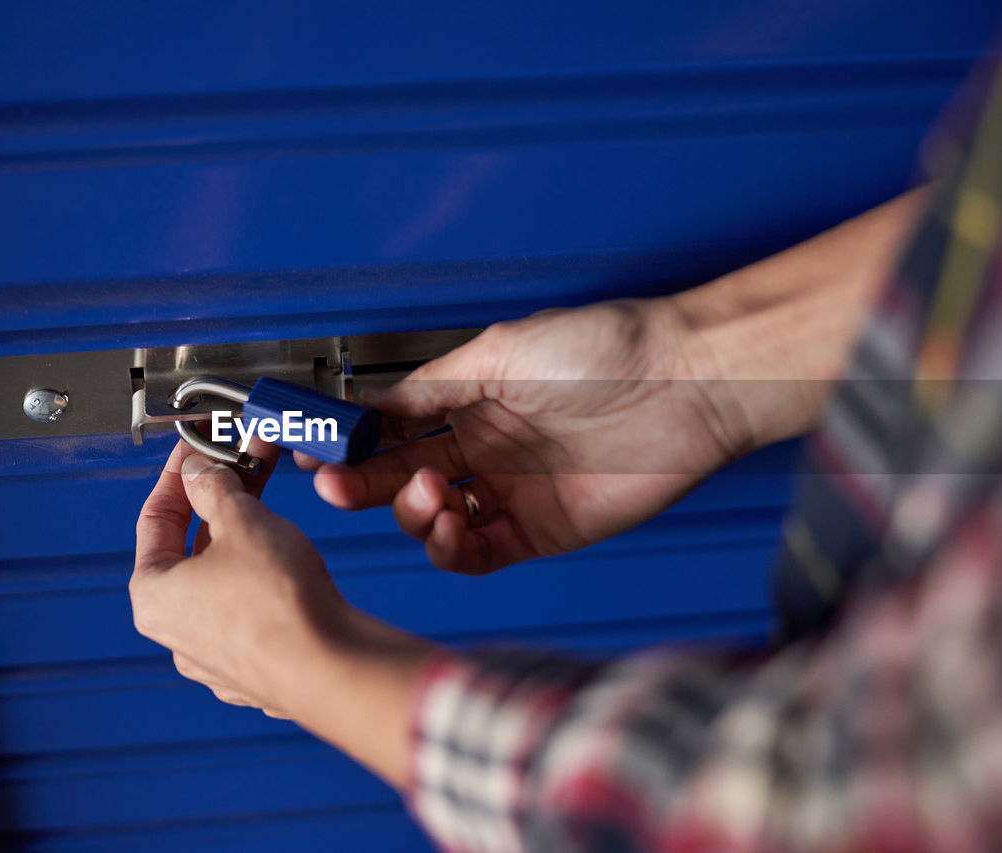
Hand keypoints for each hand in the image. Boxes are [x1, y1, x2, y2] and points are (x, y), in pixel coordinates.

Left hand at [131, 437, 437, 787]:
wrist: (332, 668)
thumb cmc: (278, 605)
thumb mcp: (241, 519)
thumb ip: (213, 488)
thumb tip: (198, 472)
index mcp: (154, 597)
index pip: (155, 519)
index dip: (179, 475)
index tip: (197, 450)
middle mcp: (177, 632)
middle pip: (191, 548)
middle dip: (221, 500)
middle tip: (243, 463)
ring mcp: (217, 655)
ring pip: (224, 579)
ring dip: (245, 535)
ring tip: (270, 498)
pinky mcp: (257, 667)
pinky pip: (252, 609)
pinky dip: (265, 576)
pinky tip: (287, 554)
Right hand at [301, 300, 750, 573]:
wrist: (687, 383)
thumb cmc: (605, 349)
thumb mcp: (499, 351)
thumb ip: (433, 386)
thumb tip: (373, 401)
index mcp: (469, 402)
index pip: (392, 430)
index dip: (351, 445)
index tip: (314, 450)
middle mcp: (485, 450)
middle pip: (402, 480)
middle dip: (363, 487)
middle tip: (337, 487)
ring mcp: (511, 493)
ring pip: (435, 523)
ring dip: (414, 517)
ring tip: (427, 497)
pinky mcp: (542, 532)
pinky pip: (480, 553)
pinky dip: (454, 549)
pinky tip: (452, 527)